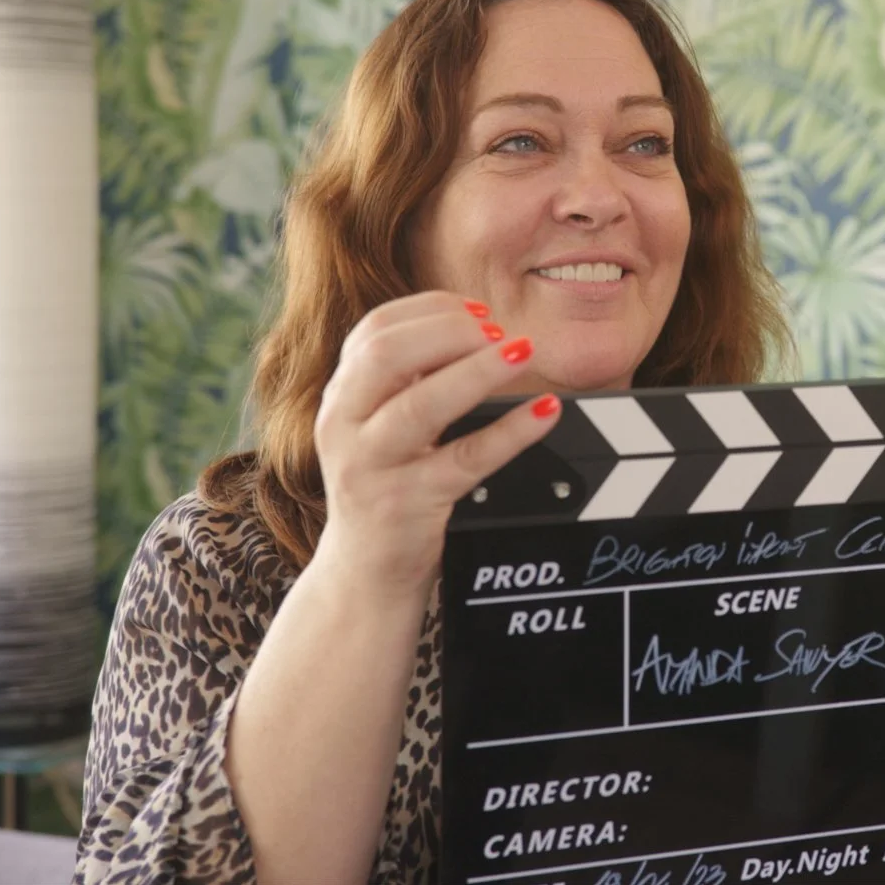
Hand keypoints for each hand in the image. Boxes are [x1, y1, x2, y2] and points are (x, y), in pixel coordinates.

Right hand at [309, 291, 560, 590]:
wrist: (362, 574)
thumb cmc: (383, 487)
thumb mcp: (376, 426)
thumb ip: (407, 380)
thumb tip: (478, 327)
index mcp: (340, 396)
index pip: (376, 330)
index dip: (431, 311)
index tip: (480, 312)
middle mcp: (344, 425)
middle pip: (387, 355)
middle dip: (449, 332)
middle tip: (500, 333)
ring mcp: (371, 466)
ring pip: (422, 404)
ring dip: (479, 371)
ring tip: (523, 352)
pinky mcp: (408, 503)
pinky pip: (467, 460)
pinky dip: (512, 431)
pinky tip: (544, 412)